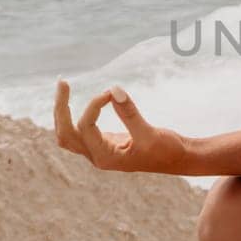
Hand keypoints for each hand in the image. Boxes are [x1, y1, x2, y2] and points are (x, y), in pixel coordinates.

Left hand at [52, 79, 183, 173]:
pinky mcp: (104, 142)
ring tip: (63, 86)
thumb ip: (130, 113)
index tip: (109, 93)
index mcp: (106, 158)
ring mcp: (98, 150)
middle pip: (65, 135)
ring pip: (67, 134)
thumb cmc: (167, 150)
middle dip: (61, 109)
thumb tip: (114, 89)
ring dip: (62, 112)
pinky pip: (79, 130)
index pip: (86, 128)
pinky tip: (72, 98)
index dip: (94, 106)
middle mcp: (97, 156)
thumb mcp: (149, 133)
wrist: (179, 159)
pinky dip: (72, 114)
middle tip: (63, 81)